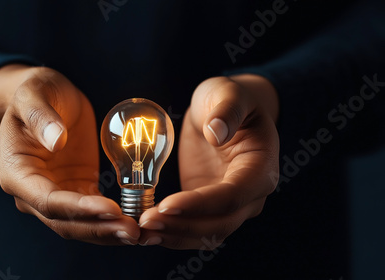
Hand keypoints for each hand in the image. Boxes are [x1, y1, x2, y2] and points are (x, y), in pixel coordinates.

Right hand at [0, 65, 138, 244]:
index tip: (110, 209)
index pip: (47, 201)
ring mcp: (55, 193)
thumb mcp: (33, 94)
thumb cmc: (36, 92)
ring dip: (108, 232)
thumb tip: (56, 140)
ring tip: (137, 233)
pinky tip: (135, 222)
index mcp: (17, 173)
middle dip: (98, 228)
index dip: (79, 208)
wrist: (49, 97)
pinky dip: (112, 221)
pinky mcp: (77, 189)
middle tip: (132, 231)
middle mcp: (32, 192)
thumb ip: (40, 117)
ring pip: (80, 224)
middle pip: (65, 222)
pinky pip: (94, 213)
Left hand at [138, 74, 279, 248]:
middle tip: (146, 221)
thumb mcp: (228, 92)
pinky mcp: (208, 207)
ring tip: (141, 231)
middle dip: (182, 226)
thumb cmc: (228, 99)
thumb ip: (227, 109)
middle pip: (219, 224)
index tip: (167, 205)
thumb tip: (216, 132)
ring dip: (174, 236)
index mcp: (261, 168)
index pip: (232, 195)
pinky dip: (170, 233)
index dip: (200, 204)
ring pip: (205, 234)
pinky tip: (145, 231)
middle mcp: (250, 195)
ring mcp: (230, 206)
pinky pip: (192, 229)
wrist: (222, 112)